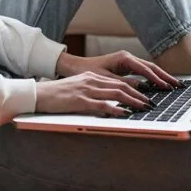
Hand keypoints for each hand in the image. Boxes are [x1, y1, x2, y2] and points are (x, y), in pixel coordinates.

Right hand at [35, 72, 154, 116]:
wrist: (39, 94)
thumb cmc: (57, 95)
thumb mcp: (77, 89)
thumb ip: (93, 93)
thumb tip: (109, 103)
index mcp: (91, 77)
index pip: (118, 81)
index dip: (134, 89)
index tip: (145, 96)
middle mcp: (91, 80)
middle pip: (121, 86)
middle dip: (139, 95)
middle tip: (151, 103)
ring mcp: (86, 90)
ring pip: (116, 93)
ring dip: (133, 101)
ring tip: (144, 108)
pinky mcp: (80, 101)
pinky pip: (102, 104)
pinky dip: (116, 108)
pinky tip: (125, 113)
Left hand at [56, 50, 182, 89]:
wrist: (76, 66)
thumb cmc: (88, 72)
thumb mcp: (106, 79)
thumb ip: (124, 83)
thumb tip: (142, 89)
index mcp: (124, 58)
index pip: (145, 69)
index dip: (157, 79)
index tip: (167, 87)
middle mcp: (128, 57)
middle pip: (151, 67)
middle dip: (165, 76)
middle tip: (178, 86)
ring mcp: (128, 61)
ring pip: (149, 69)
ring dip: (161, 77)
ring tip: (174, 86)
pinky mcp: (126, 66)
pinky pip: (143, 72)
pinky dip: (153, 78)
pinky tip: (160, 85)